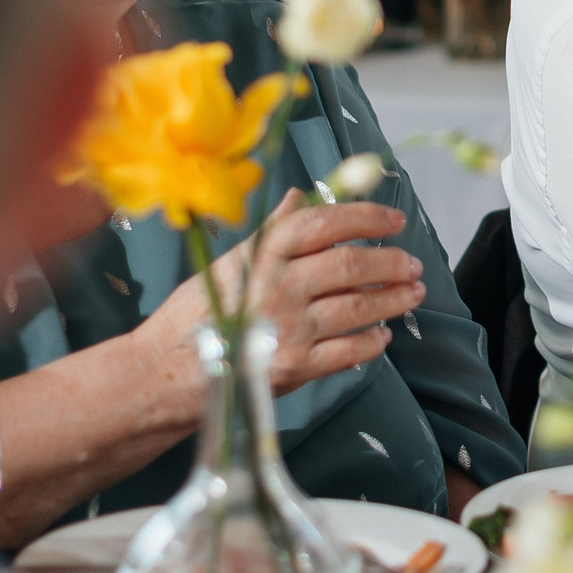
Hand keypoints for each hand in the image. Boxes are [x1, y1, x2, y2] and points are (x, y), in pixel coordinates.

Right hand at [139, 192, 426, 395]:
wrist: (161, 374)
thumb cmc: (194, 317)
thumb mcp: (227, 265)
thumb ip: (270, 233)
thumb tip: (300, 198)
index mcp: (261, 256)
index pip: (323, 223)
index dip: (365, 218)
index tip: (392, 221)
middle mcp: (278, 288)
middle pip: (351, 266)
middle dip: (391, 263)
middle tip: (411, 264)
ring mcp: (289, 329)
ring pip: (359, 308)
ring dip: (394, 300)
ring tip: (412, 294)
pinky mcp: (295, 367)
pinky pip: (350, 351)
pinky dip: (373, 342)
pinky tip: (382, 335)